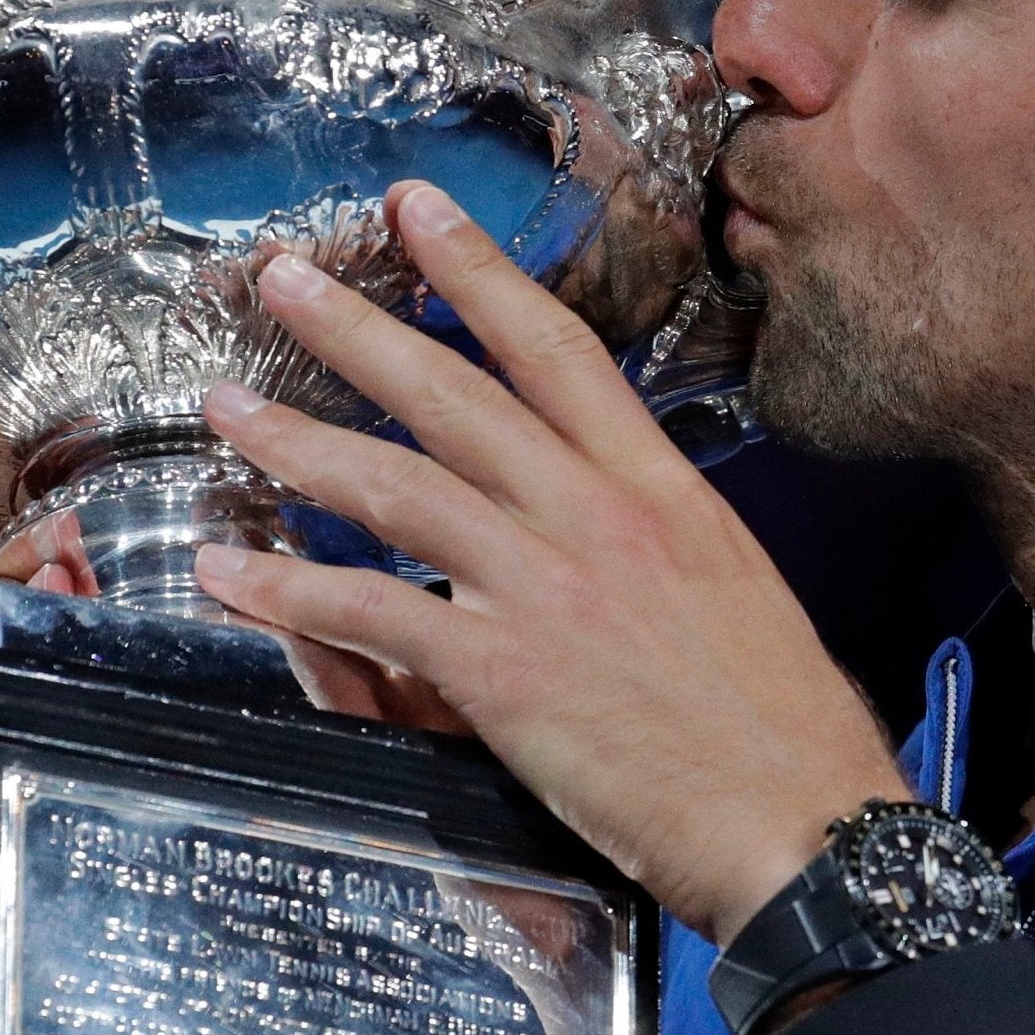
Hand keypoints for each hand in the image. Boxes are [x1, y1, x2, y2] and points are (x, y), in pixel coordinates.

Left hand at [193, 179, 910, 943]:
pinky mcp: (504, 671)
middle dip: (358, 327)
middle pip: (455, 393)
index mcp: (660, 487)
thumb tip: (593, 510)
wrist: (806, 824)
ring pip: (397, 485)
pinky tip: (228, 572)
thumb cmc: (782, 724)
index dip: (479, 270)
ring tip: (228, 406)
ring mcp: (547, 586)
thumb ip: (649, 531)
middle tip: (281, 278)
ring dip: (297, 439)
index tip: (419, 210)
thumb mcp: (730, 583)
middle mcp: (597, 514)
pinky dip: (288, 591)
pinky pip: (371, 612)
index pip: (557, 349)